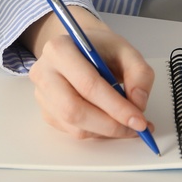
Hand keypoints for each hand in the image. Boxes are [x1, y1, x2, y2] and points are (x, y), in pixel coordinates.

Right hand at [20, 5, 155, 139]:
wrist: (80, 50)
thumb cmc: (100, 50)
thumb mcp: (126, 51)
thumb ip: (139, 74)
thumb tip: (138, 103)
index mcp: (60, 49)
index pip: (87, 84)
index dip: (116, 106)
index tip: (139, 120)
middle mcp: (44, 72)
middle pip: (73, 109)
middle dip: (109, 124)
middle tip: (135, 128)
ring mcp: (42, 94)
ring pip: (74, 125)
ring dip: (106, 131)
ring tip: (128, 125)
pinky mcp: (47, 112)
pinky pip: (73, 131)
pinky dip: (97, 132)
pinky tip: (111, 122)